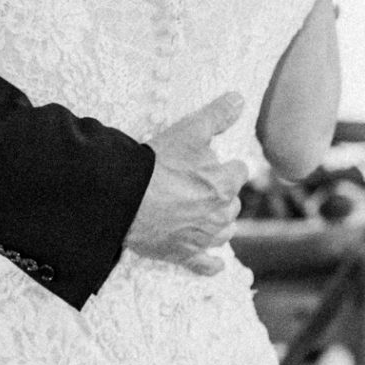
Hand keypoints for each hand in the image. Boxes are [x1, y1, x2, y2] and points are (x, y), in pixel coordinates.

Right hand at [124, 90, 246, 274]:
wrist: (124, 198)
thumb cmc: (157, 164)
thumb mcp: (188, 131)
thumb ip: (217, 115)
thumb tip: (239, 99)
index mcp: (224, 185)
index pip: (240, 172)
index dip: (226, 165)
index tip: (215, 163)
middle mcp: (219, 215)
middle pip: (233, 203)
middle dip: (222, 195)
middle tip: (201, 186)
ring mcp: (202, 238)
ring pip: (224, 232)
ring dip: (219, 224)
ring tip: (205, 214)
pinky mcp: (183, 254)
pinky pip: (204, 265)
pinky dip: (211, 265)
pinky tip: (216, 264)